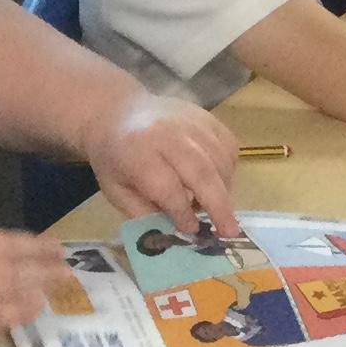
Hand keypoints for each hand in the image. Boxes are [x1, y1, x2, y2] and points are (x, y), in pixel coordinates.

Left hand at [80, 92, 241, 234]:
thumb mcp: (116, 191)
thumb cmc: (115, 159)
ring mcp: (191, 121)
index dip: (182, 212)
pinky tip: (217, 182)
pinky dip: (228, 169)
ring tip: (217, 207)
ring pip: (220, 160)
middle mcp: (168, 133)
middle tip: (230, 231)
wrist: (117, 113)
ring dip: (224, 189)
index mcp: (138, 152)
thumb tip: (176, 233)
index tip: (190, 230)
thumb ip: (144, 212)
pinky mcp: (207, 116)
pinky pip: (228, 146)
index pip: (167, 187)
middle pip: (202, 172)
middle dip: (218, 206)